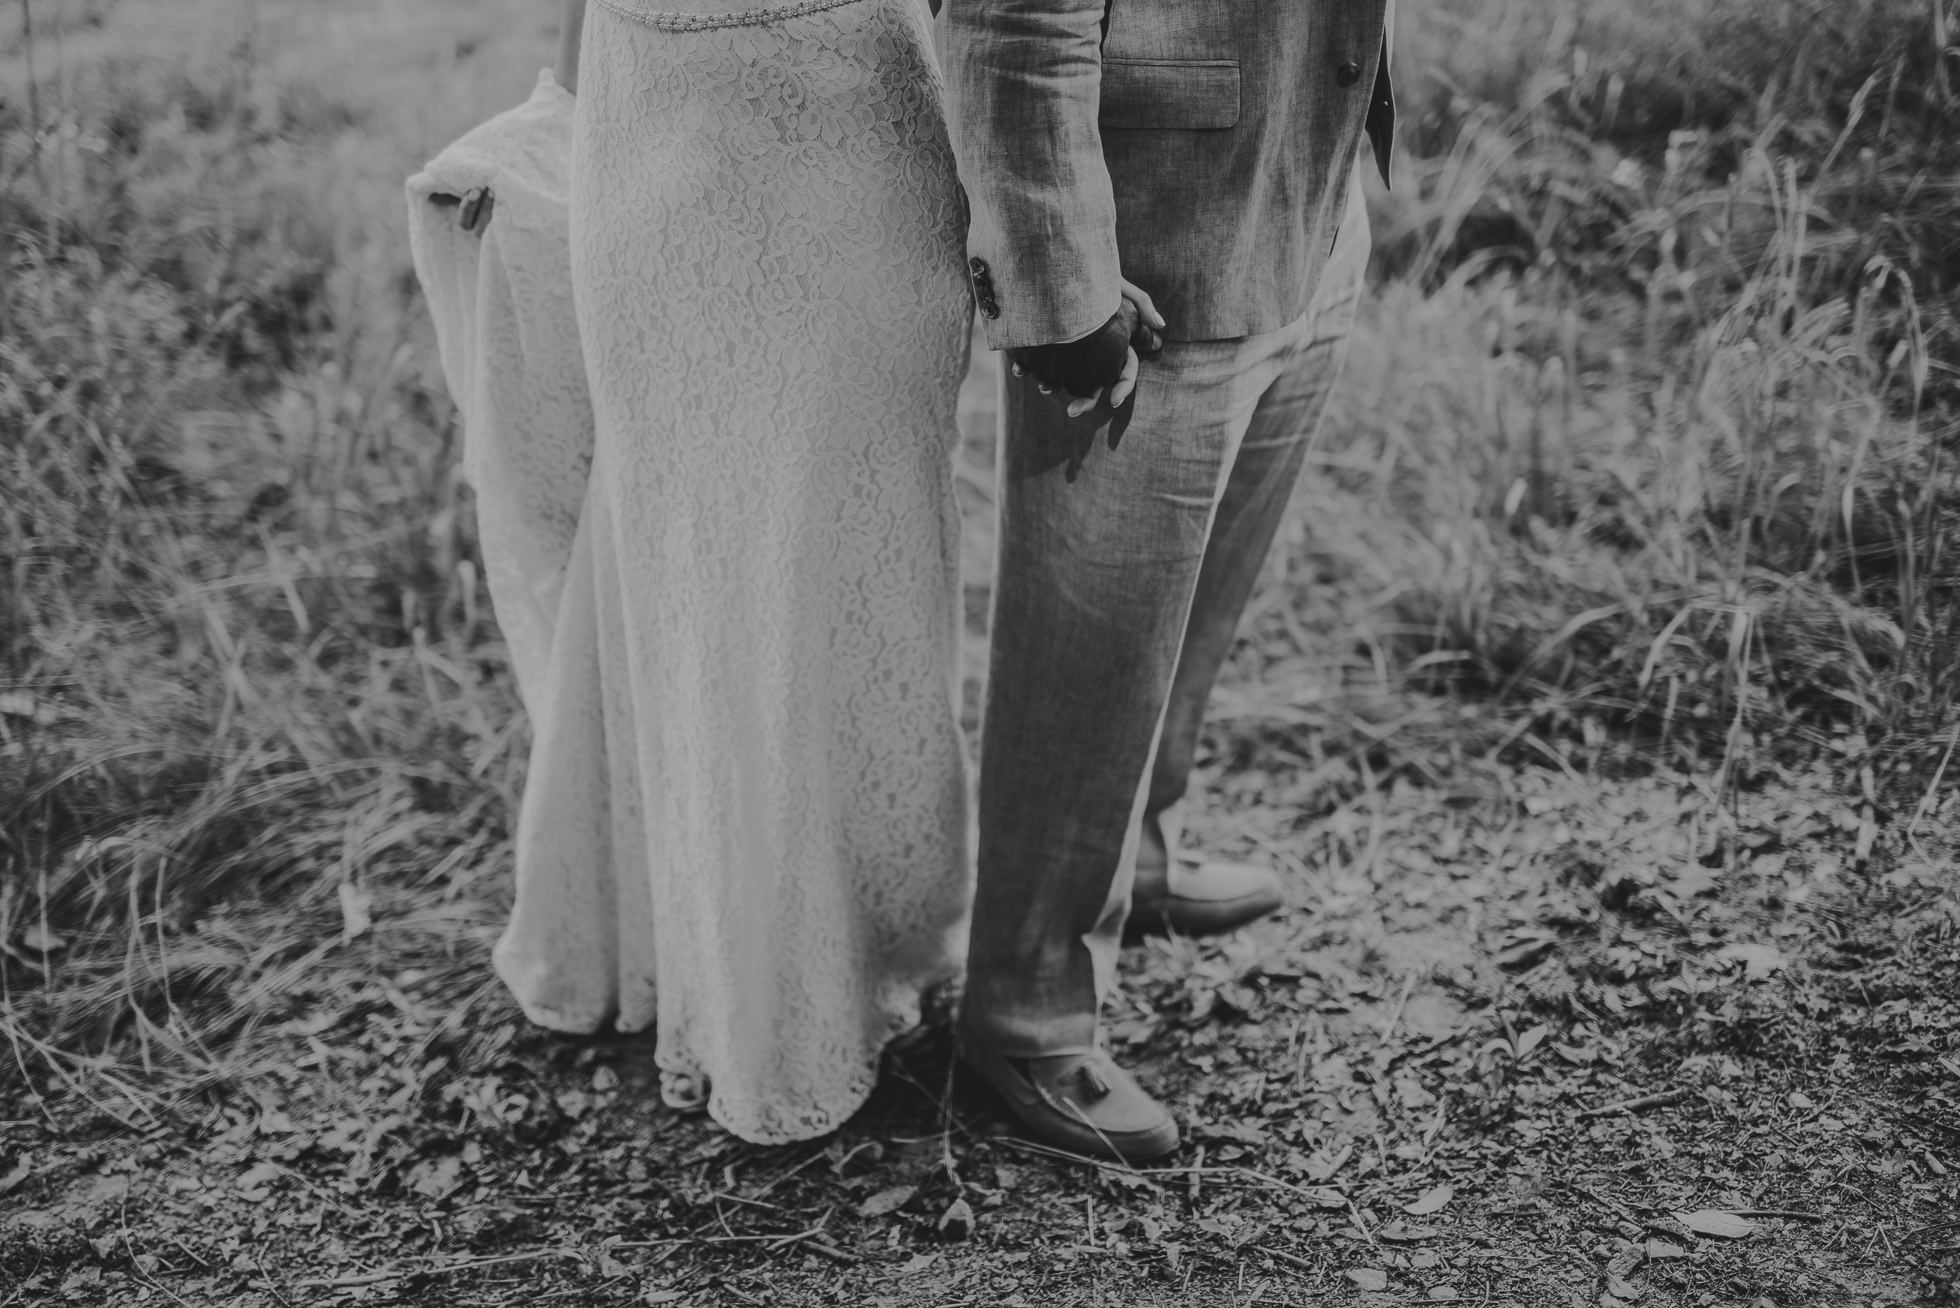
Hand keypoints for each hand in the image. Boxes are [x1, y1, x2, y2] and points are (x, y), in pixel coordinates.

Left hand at [1007, 279, 1166, 418]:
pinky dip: (1026, 367)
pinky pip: (1036, 360)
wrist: (1058, 255)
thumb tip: (1161, 327)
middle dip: (1084, 400)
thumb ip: (1142, 303)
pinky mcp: (1045, 340)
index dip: (1123, 387)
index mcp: (1114, 341)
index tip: (1113, 400)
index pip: (1126, 370)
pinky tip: (1019, 371)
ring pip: (1064, 376)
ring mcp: (1068, 346)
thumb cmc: (1095, 271)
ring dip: (1054, 385)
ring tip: (1044, 387)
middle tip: (1072, 412)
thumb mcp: (1118, 284)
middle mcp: (1092, 348)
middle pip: (1093, 382)